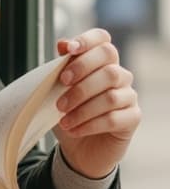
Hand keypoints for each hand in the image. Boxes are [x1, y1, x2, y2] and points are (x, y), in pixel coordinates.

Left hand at [53, 28, 140, 178]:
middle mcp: (119, 74)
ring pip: (110, 95)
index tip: (70, 49)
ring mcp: (128, 95)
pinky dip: (90, 124)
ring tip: (63, 119)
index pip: (102, 39)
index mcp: (100, 61)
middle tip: (61, 87)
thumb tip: (63, 43)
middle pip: (108, 63)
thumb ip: (60, 67)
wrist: (77, 149)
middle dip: (82, 73)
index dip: (88, 40)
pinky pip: (114, 118)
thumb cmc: (68, 114)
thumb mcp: (56, 90)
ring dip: (82, 107)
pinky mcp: (132, 118)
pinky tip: (74, 129)